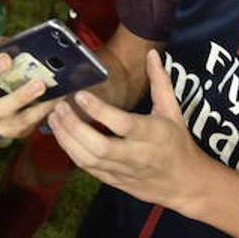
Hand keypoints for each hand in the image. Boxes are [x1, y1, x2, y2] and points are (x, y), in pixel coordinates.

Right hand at [0, 34, 57, 138]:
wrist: (13, 111)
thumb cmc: (7, 75)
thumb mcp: (3, 57)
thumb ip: (8, 48)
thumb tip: (24, 43)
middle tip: (7, 59)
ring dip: (18, 96)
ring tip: (39, 84)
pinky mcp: (4, 130)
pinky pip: (21, 123)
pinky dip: (39, 111)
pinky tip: (52, 99)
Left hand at [48, 50, 208, 212]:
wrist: (184, 183)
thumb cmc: (177, 142)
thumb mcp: (173, 111)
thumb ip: (160, 82)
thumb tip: (151, 54)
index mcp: (152, 134)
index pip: (122, 123)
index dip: (99, 110)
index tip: (80, 94)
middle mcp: (136, 154)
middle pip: (100, 146)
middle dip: (75, 127)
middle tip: (59, 107)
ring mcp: (123, 170)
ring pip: (89, 160)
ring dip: (67, 139)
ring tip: (54, 118)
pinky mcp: (113, 180)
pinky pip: (88, 168)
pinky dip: (72, 152)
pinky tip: (62, 135)